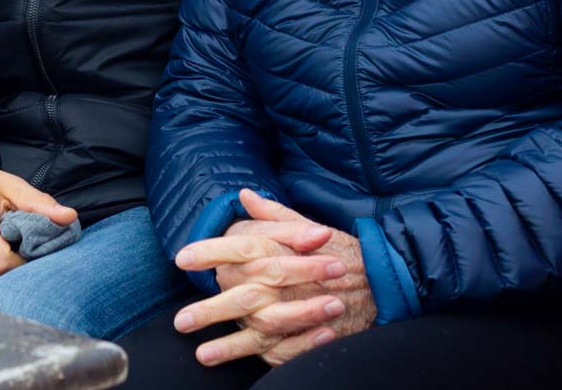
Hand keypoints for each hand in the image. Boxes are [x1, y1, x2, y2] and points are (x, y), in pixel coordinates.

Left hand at [171, 190, 375, 366]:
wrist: (380, 280)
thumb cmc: (340, 252)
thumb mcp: (308, 227)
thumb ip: (273, 215)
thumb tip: (245, 196)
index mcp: (282, 251)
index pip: (240, 248)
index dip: (210, 252)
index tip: (182, 259)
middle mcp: (286, 282)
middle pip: (242, 295)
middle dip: (210, 309)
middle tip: (181, 320)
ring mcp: (296, 311)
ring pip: (256, 328)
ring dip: (228, 343)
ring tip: (201, 353)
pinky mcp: (307, 334)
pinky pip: (279, 350)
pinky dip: (258, 358)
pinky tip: (237, 364)